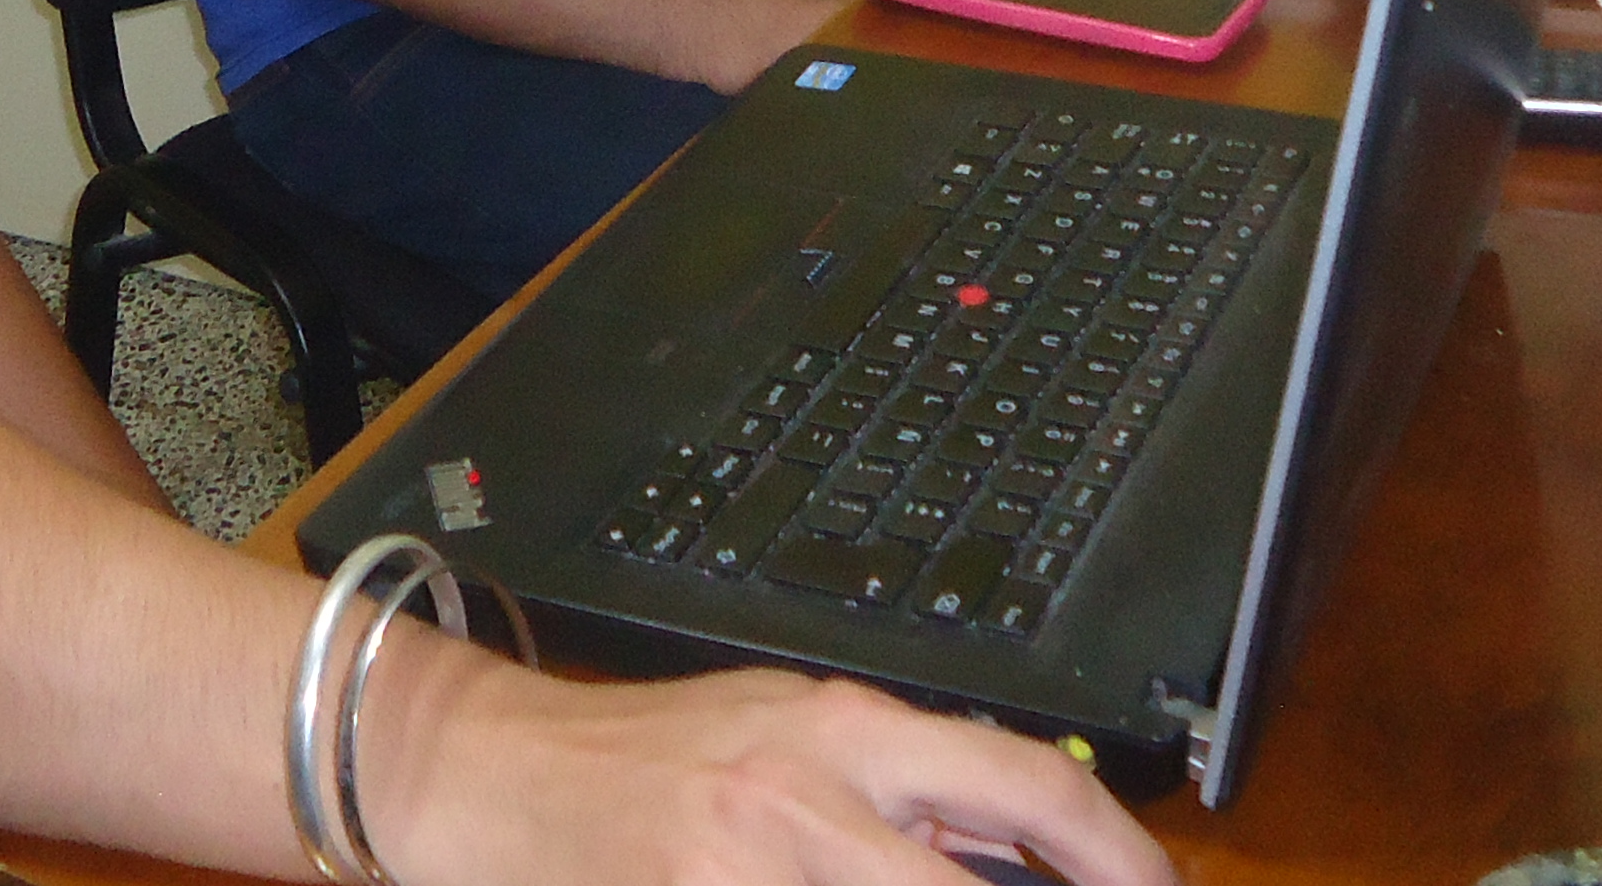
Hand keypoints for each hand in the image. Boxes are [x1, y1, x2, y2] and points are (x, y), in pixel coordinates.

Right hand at [376, 649, 1173, 885]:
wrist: (483, 771)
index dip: (1118, 854)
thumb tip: (1022, 851)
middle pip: (974, 880)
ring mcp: (753, 866)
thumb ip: (901, 788)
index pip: (1030, 785)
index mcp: (848, 730)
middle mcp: (812, 796)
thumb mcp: (789, 733)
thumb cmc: (640, 758)